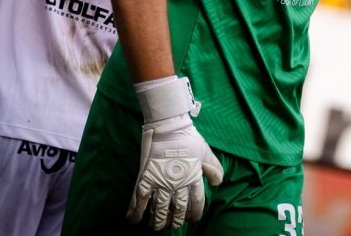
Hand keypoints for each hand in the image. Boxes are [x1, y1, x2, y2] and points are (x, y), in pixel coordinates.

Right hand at [129, 77, 223, 229]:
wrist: (168, 124)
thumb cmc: (188, 137)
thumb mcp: (206, 151)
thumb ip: (214, 168)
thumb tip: (217, 183)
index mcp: (193, 177)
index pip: (196, 202)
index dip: (195, 213)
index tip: (192, 218)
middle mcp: (178, 182)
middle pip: (178, 209)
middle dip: (175, 220)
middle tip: (172, 225)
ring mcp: (161, 181)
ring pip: (159, 209)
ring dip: (157, 221)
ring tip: (156, 226)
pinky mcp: (146, 177)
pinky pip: (139, 199)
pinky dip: (135, 211)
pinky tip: (133, 220)